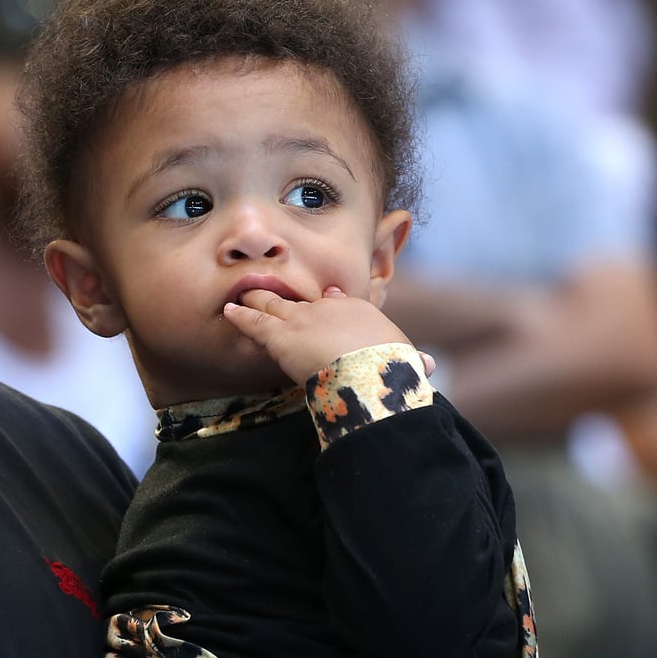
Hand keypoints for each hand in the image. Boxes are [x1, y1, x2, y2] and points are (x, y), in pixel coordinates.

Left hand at [223, 286, 429, 387]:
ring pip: (272, 304)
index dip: (327, 304)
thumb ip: (414, 361)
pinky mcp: (279, 336)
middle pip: (300, 298)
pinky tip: (228, 311)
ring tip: (242, 294)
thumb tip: (427, 365)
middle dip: (284, 293)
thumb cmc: (393, 367)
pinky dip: (240, 317)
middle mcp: (326, 307)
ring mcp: (300, 318)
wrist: (371, 369)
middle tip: (269, 288)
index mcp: (357, 311)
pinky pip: (254, 323)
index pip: (337, 303)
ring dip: (256, 298)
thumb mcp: (409, 360)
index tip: (324, 302)